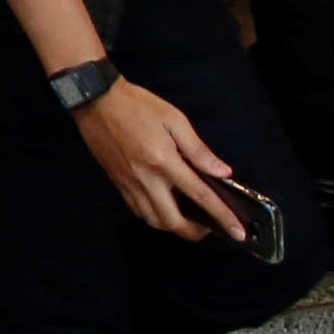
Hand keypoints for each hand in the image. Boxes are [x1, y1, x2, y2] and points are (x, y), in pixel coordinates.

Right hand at [72, 70, 242, 242]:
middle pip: (172, 220)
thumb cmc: (137, 105)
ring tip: (188, 218)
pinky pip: (137, 210)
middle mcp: (146, 178)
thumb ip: (198, 149)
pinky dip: (154, 216)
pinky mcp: (117, 182)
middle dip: (194, 232)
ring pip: (152, 220)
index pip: (200, 196)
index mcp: (164, 161)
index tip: (238, 232)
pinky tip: (163, 206)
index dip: (222, 216)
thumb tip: (222, 172)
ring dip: (173, 226)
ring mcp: (129, 183)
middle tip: (210, 227)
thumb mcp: (174, 119)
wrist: (95, 100)